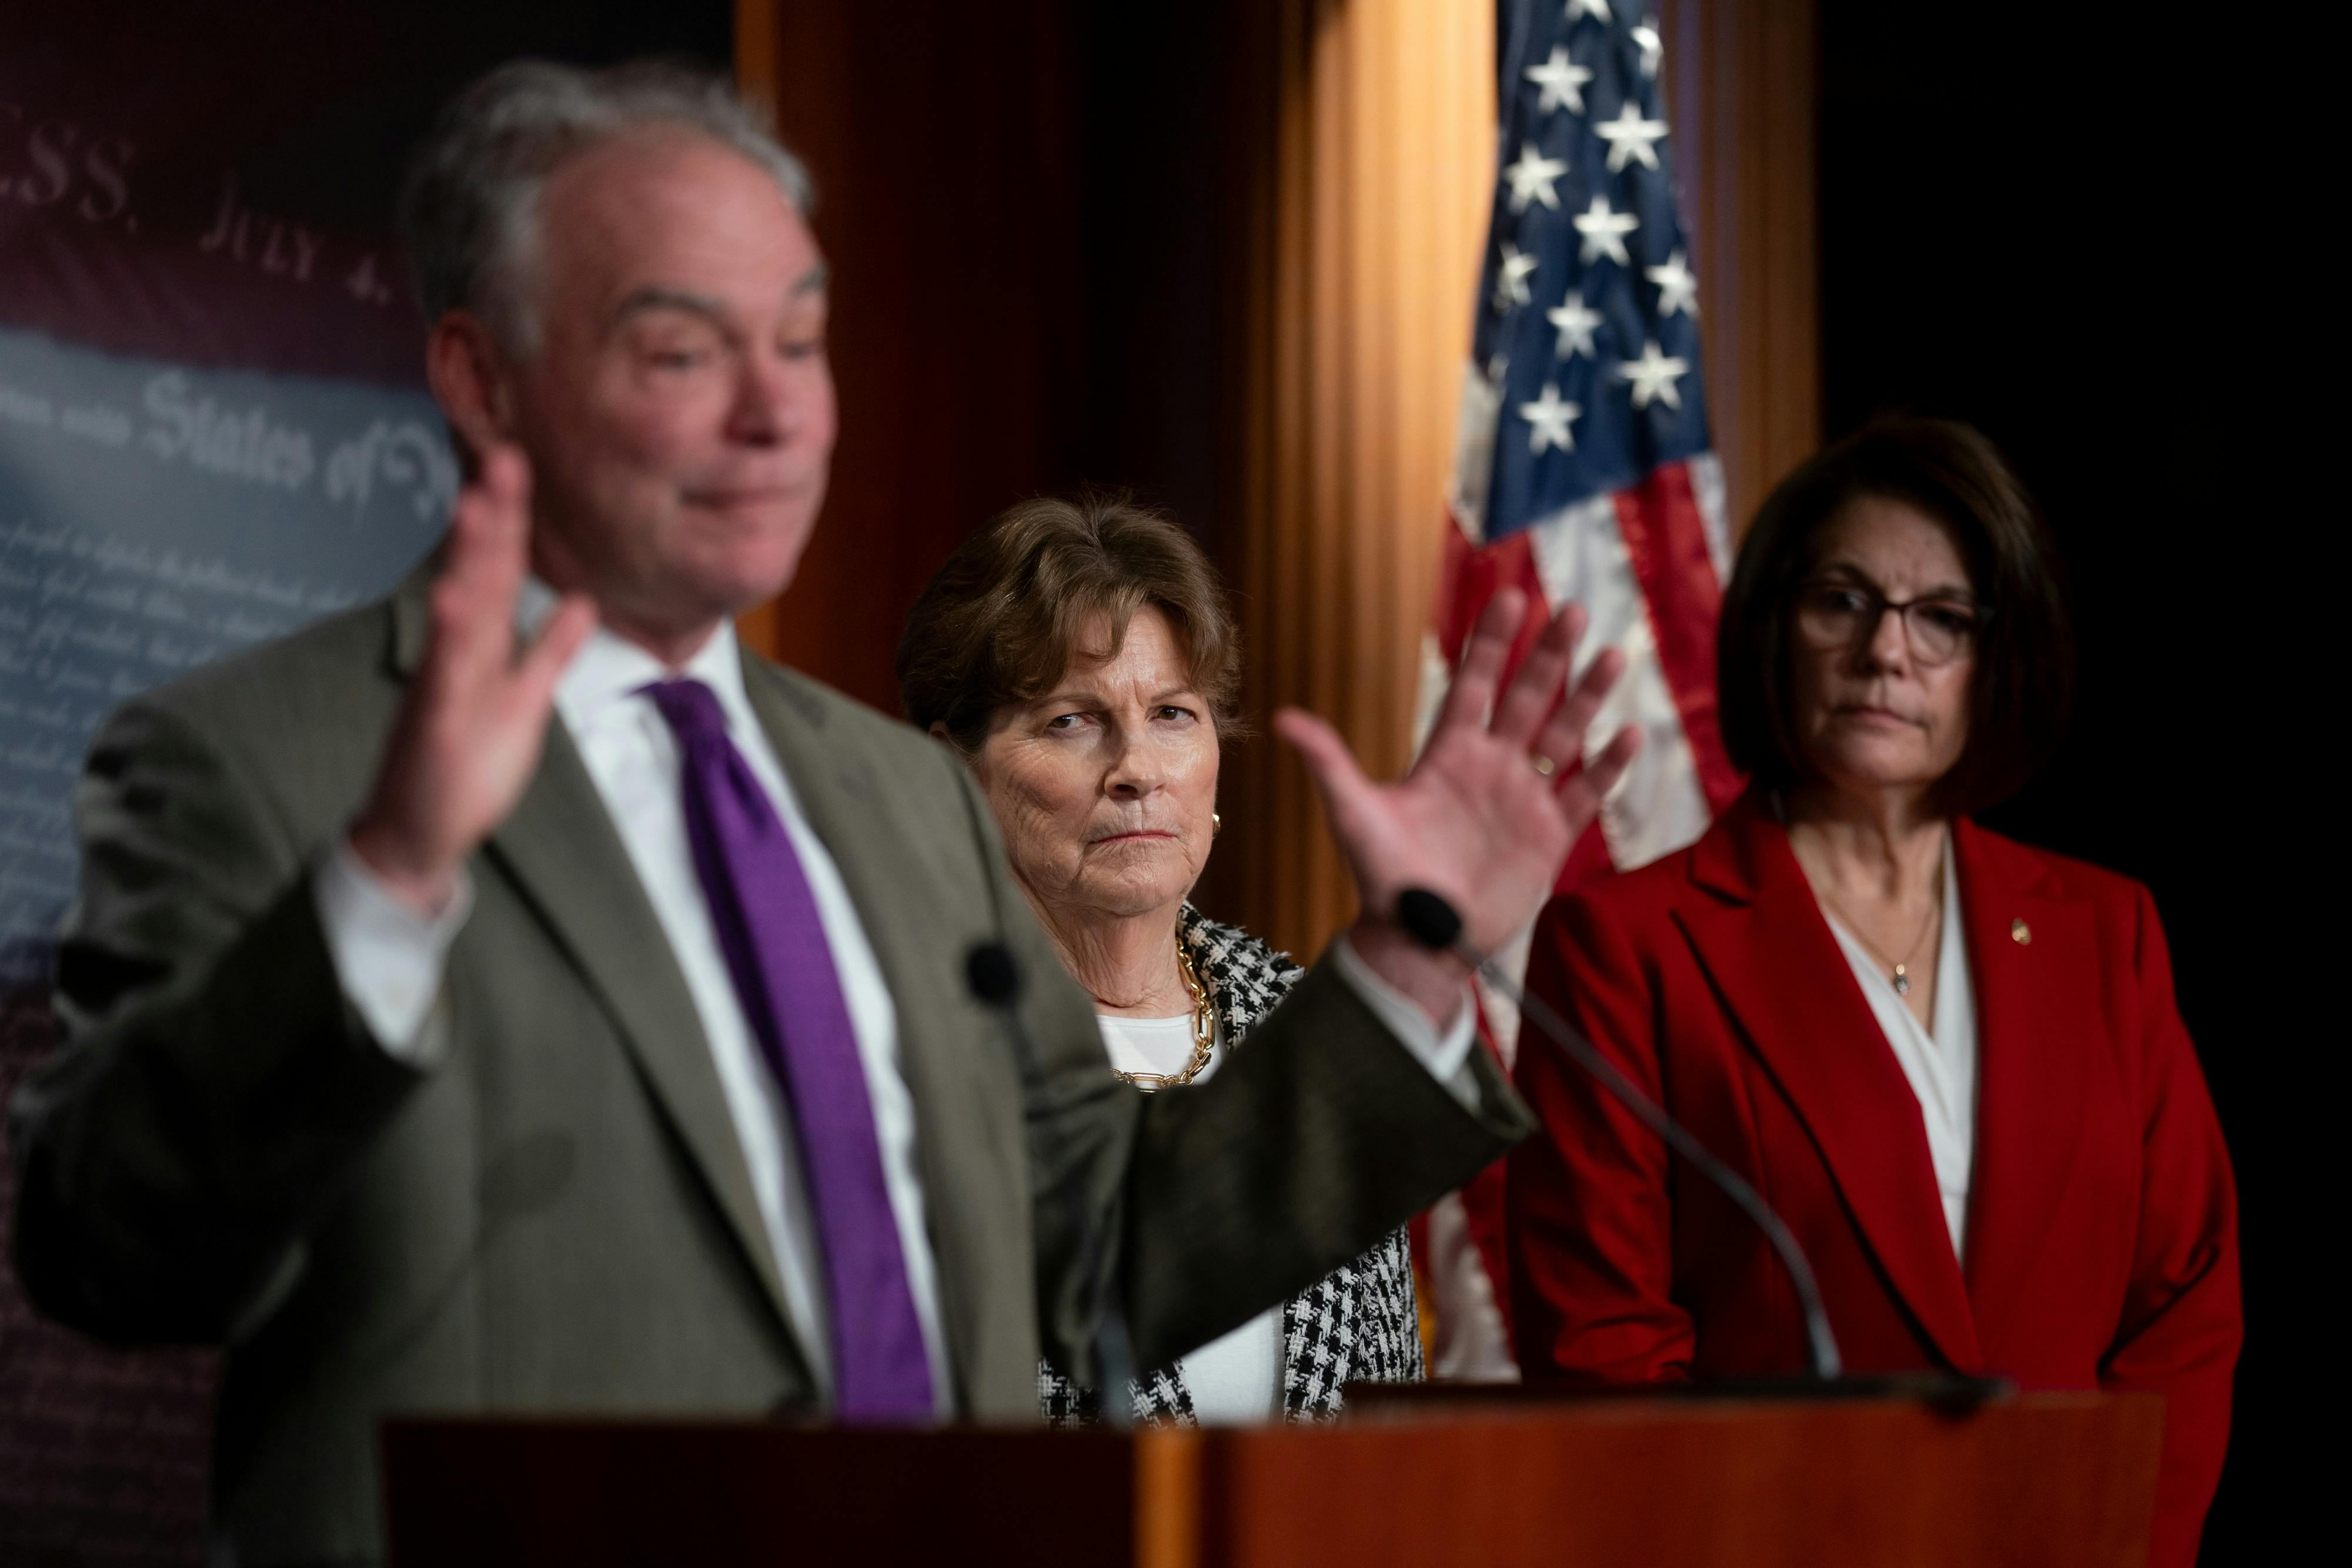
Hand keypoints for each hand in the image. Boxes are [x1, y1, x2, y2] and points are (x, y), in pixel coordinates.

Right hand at [349, 447, 595, 914]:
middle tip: (503, 458)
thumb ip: (550, 653)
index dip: (512, 521)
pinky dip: (450, 639)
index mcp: (484, 648)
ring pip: (462, 614)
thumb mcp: (523, 701)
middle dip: (493, 519)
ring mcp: (446, 686)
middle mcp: (461, 656)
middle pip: (481, 577)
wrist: (418, 833)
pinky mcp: (436, 724)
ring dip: (467, 561)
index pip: (502, 573)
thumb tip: (582, 605)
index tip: (517, 464)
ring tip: (477, 507)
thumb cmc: (465, 767)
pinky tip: (452, 599)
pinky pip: (445, 675)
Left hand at [1275, 590, 1638, 1020]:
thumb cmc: (1384, 878)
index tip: (1508, 596)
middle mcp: (1492, 766)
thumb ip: (1329, 763)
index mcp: (1448, 754)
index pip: (1474, 685)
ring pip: (1564, 734)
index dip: (1490, 643)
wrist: (1419, 940)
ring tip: (1611, 653)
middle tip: (1569, 608)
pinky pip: (1586, 793)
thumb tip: (1280, 718)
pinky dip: (1608, 766)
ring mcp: (1525, 797)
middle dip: (1548, 654)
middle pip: (1526, 697)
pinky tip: (1629, 732)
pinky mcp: (1551, 835)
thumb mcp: (1353, 814)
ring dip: (1587, 696)